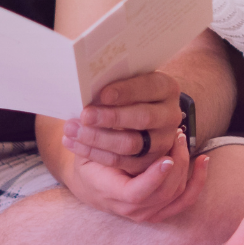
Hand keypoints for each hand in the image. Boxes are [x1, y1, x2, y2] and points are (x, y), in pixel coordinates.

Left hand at [60, 71, 186, 175]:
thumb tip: (87, 85)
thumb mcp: (123, 83)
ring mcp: (163, 140)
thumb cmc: (121, 94)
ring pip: (131, 143)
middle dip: (111, 117)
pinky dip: (95, 153)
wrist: (127, 117)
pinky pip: (122, 161)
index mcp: (166, 88)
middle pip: (143, 118)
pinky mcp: (150, 161)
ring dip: (98, 138)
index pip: (150, 87)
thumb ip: (112, 82)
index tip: (102, 95)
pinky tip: (74, 143)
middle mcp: (171, 114)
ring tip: (73, 131)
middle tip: (85, 116)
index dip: (126, 91)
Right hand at [64, 134, 210, 224]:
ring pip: (177, 194)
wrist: (89, 185)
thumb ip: (96, 138)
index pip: (136, 194)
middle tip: (176, 134)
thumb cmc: (87, 162)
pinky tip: (203, 160)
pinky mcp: (160, 210)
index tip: (166, 158)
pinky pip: (184, 200)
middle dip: (176, 163)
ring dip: (185, 166)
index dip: (154, 177)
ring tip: (181, 139)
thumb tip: (89, 116)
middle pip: (164, 193)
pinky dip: (198, 181)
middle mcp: (131, 209)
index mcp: (111, 194)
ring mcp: (147, 213)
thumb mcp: (85, 150)